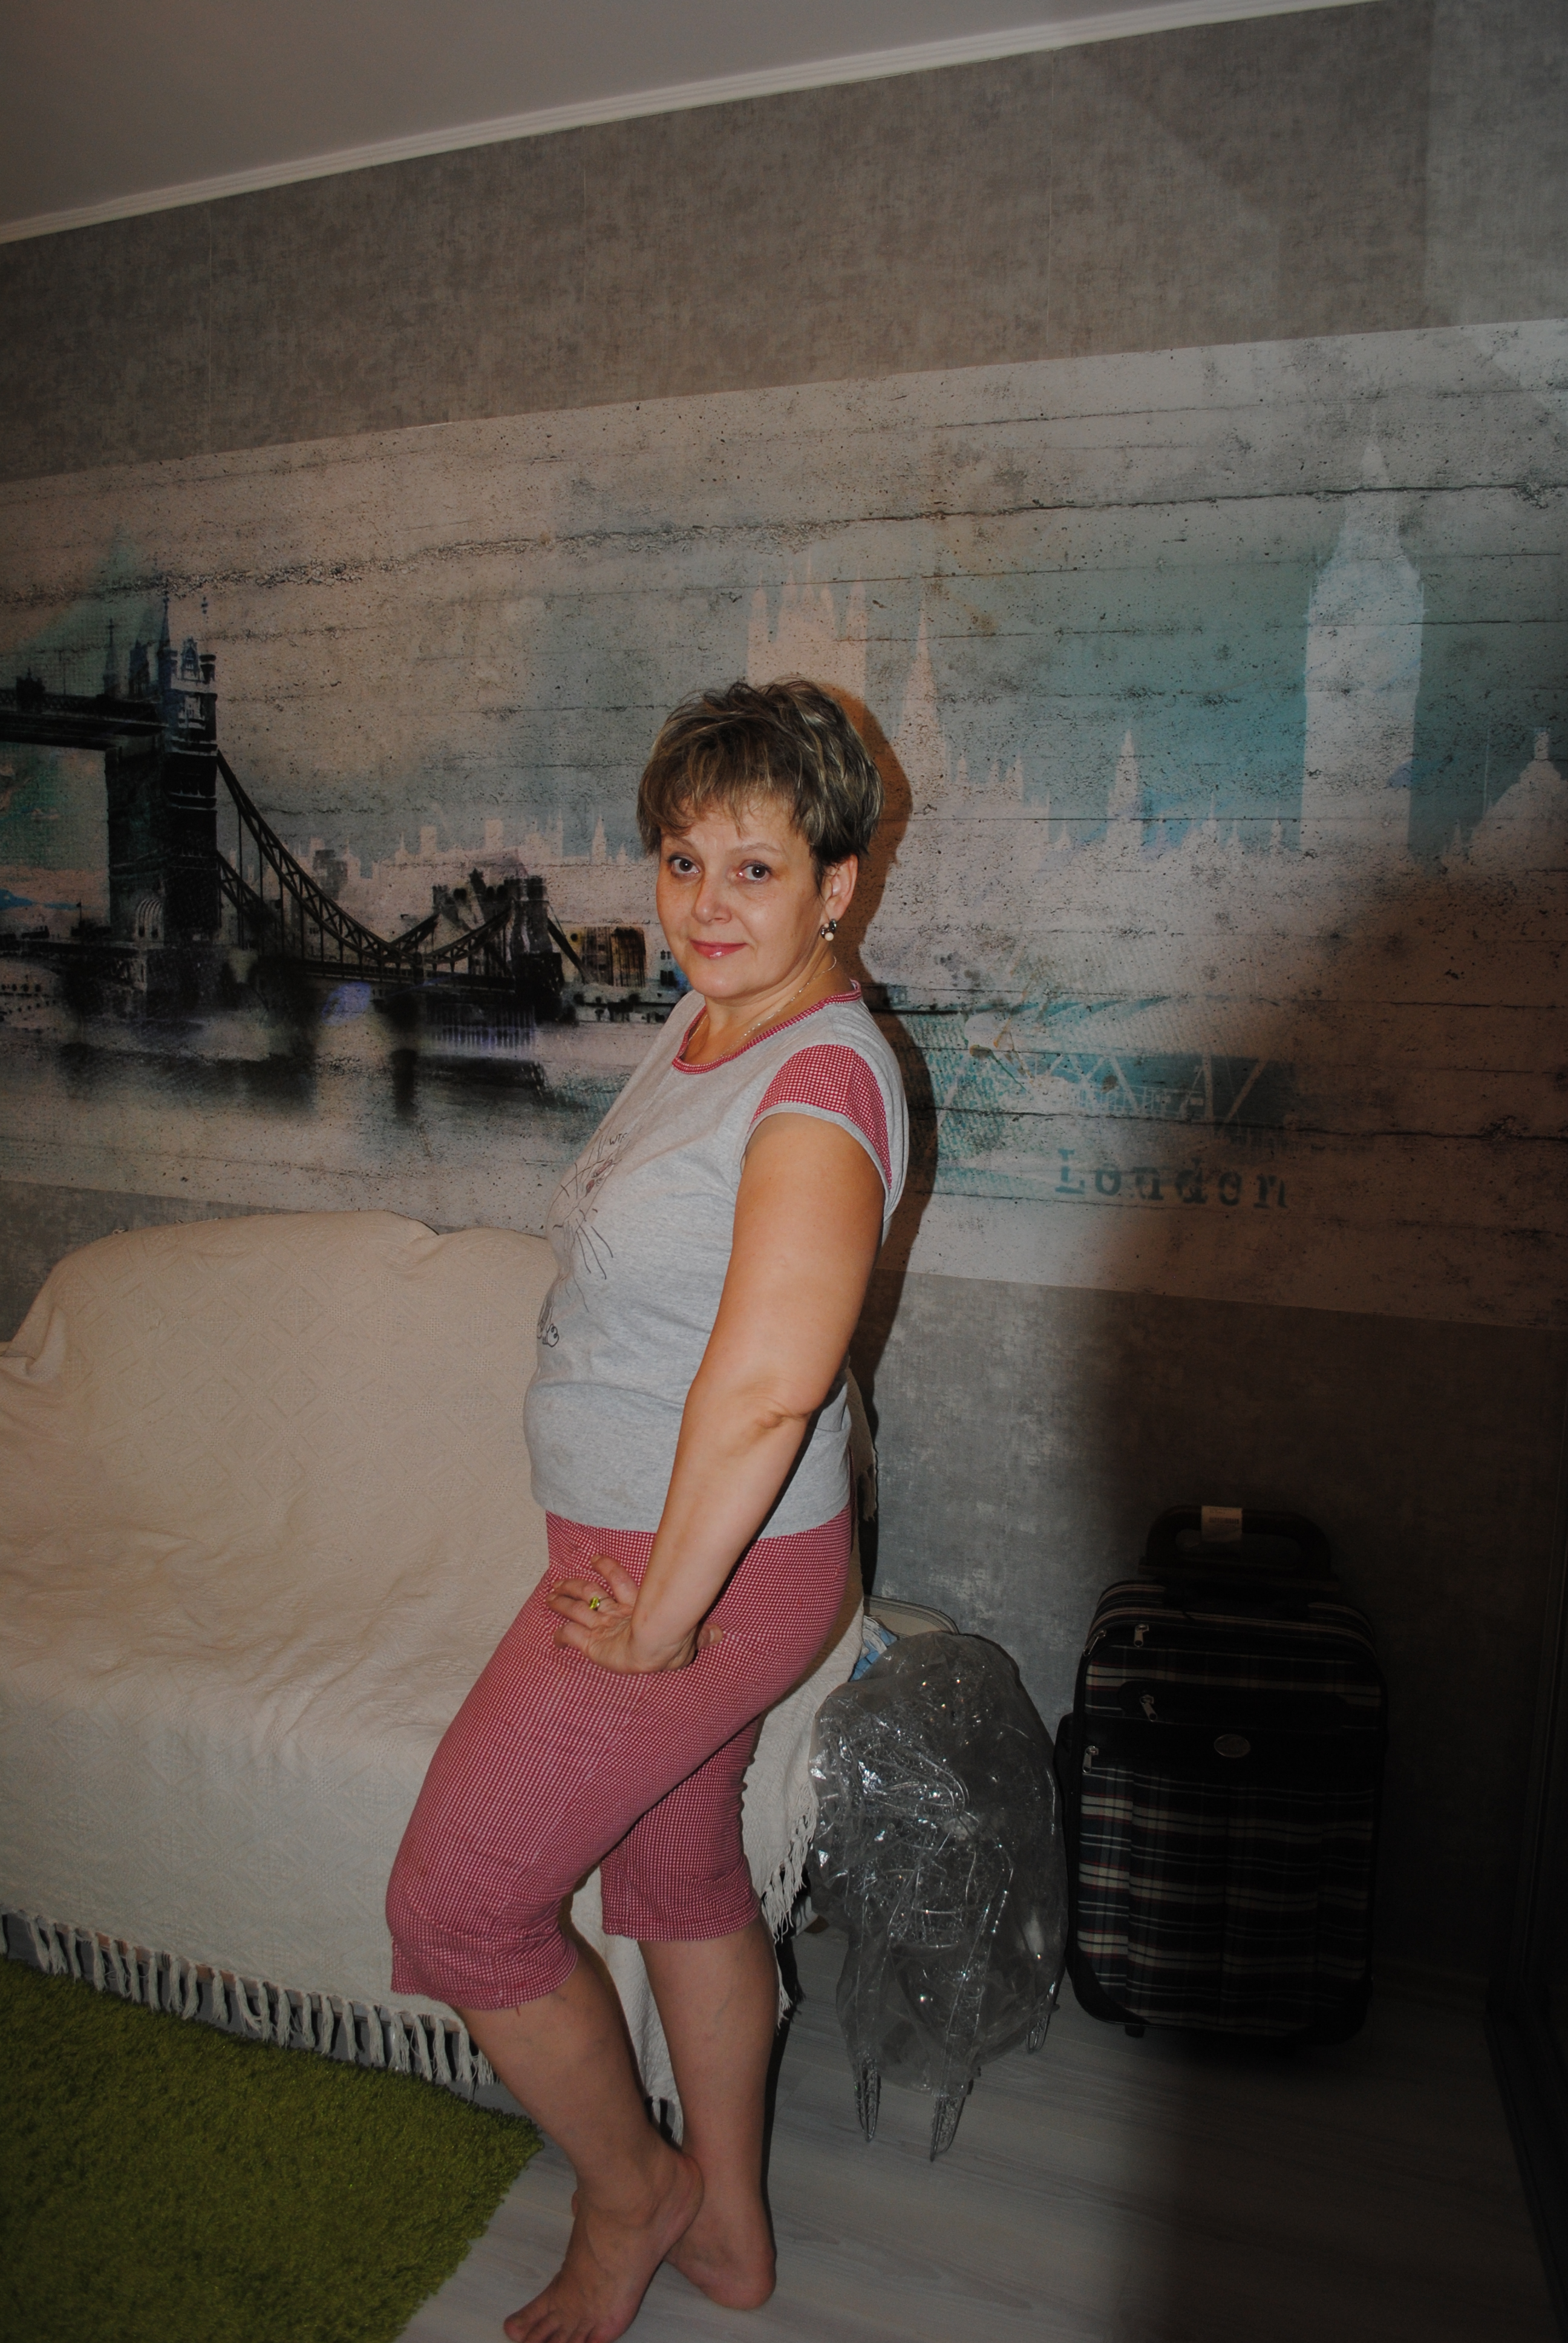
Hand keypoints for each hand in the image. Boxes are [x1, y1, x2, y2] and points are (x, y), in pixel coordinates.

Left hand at [547, 1551, 721, 1672]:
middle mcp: (619, 1615)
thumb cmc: (675, 1638)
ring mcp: (605, 1628)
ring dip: (562, 1602)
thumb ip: (703, 1636)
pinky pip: (571, 1638)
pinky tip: (553, 1638)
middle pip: (591, 1593)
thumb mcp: (693, 1637)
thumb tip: (721, 1634)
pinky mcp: (593, 1645)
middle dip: (574, 1587)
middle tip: (559, 1582)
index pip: (620, 1584)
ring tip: (550, 1595)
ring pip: (577, 1609)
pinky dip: (561, 1637)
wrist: (658, 1644)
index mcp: (639, 1609)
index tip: (594, 1559)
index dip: (607, 1569)